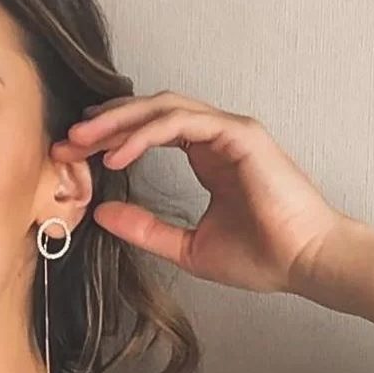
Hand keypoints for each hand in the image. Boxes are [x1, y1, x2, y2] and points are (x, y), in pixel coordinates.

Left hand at [51, 90, 347, 293]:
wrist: (307, 264)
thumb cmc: (262, 257)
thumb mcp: (186, 246)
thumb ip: (145, 228)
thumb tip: (100, 215)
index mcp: (207, 155)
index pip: (149, 130)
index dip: (110, 138)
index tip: (73, 155)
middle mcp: (216, 135)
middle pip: (149, 111)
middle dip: (104, 123)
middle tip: (66, 141)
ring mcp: (230, 131)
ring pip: (162, 108)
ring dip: (117, 121)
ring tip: (82, 141)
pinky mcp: (241, 135)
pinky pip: (182, 123)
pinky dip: (145, 134)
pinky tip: (117, 155)